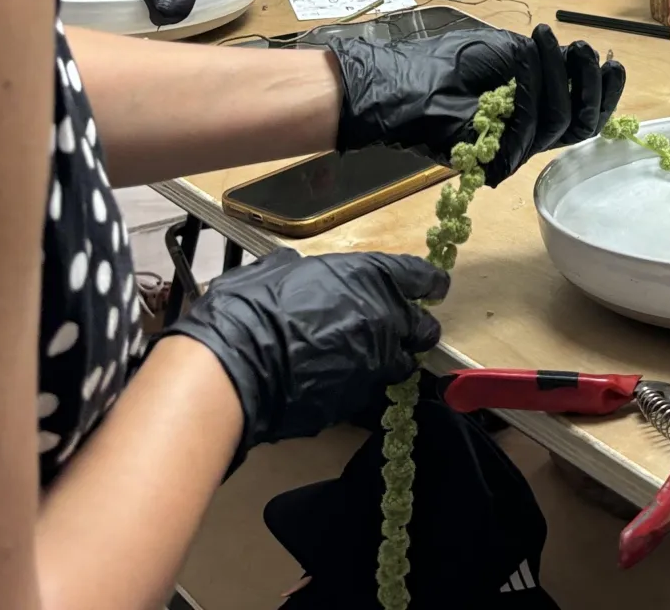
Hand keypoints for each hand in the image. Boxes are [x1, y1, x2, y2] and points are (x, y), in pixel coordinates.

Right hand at [166, 249, 446, 453]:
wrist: (237, 369)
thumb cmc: (253, 308)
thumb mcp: (279, 270)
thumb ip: (306, 272)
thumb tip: (300, 272)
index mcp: (369, 277)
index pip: (420, 276)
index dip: (428, 283)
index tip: (432, 288)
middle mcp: (383, 318)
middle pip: (422, 327)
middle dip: (414, 330)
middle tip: (399, 330)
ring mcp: (374, 363)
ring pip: (402, 365)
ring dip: (391, 362)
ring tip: (368, 360)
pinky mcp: (357, 401)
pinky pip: (370, 390)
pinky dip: (361, 386)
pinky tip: (337, 382)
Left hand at [322, 23, 625, 186]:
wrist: (406, 78)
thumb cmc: (451, 60)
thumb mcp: (510, 52)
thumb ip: (548, 64)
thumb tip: (581, 63)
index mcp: (538, 110)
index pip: (585, 111)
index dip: (605, 90)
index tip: (613, 60)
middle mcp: (531, 133)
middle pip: (581, 124)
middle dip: (589, 83)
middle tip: (584, 47)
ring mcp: (514, 148)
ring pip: (558, 124)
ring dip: (557, 76)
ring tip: (544, 39)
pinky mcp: (494, 160)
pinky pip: (527, 132)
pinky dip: (531, 89)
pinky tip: (527, 58)